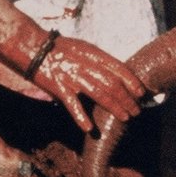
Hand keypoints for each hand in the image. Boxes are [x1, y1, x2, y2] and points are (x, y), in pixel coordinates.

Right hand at [30, 36, 146, 131]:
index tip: (141, 92)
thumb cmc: (61, 48)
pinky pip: (72, 104)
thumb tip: (117, 73)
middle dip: (127, 99)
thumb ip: (100, 60)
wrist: (34, 48)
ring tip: (125, 117)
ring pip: (99, 94)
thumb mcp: (84, 48)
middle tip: (136, 110)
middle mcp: (85, 65)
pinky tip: (89, 128)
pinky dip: (80, 116)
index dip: (132, 81)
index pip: (118, 68)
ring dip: (114, 107)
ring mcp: (72, 77)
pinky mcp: (59, 87)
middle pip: (112, 84)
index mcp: (93, 54)